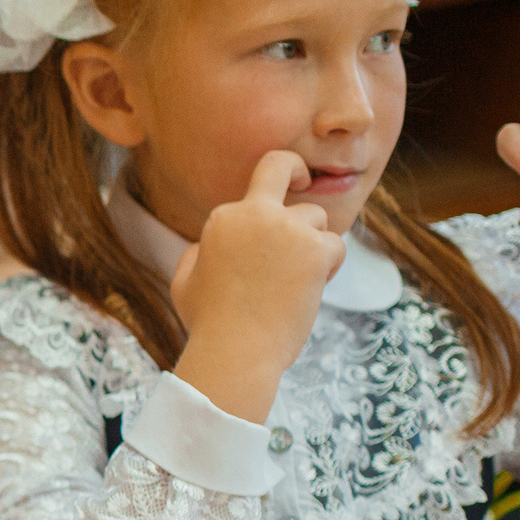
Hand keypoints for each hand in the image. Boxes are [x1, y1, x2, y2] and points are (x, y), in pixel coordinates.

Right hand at [169, 151, 344, 423]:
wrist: (235, 351)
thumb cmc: (209, 324)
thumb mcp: (184, 283)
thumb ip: (197, 254)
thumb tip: (205, 244)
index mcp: (223, 218)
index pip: (255, 183)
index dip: (274, 183)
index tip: (287, 189)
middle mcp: (254, 214)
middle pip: (285, 168)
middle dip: (298, 169)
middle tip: (308, 179)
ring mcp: (287, 228)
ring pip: (317, 217)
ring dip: (312, 244)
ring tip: (296, 280)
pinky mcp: (314, 249)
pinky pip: (335, 246)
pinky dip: (328, 267)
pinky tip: (308, 289)